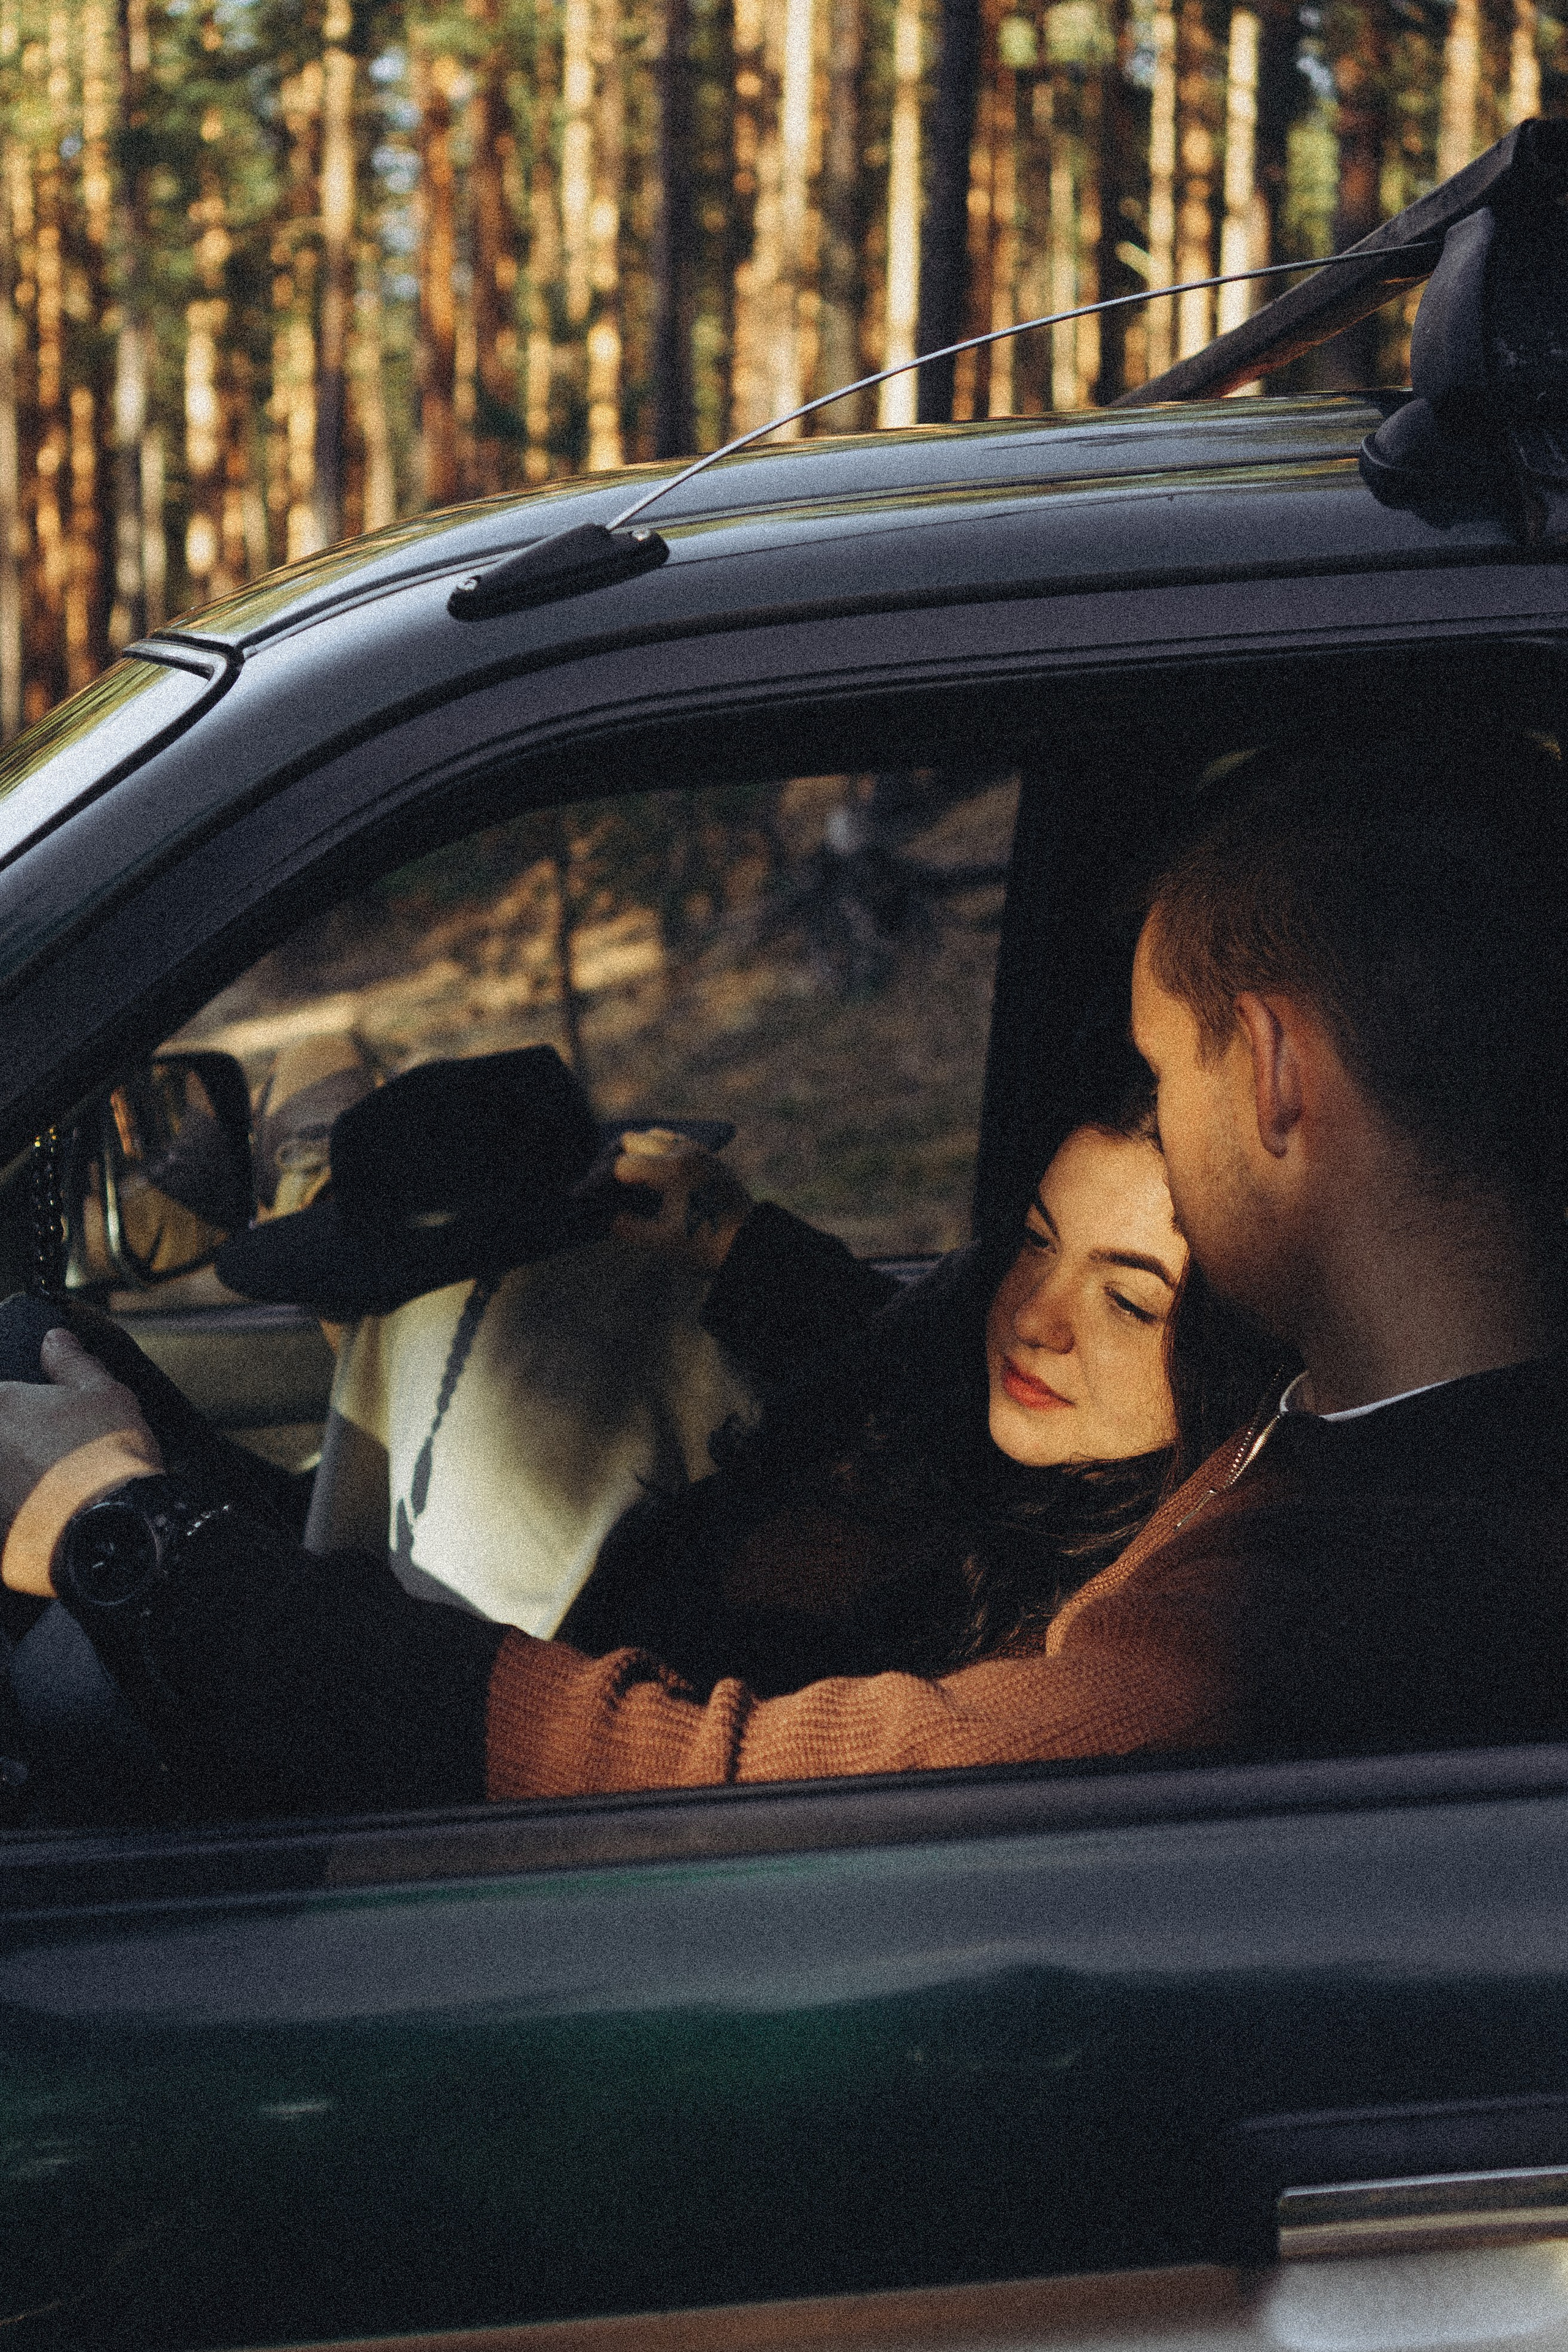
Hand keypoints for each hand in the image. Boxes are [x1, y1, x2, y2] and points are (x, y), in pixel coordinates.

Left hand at [0, 1329, 163, 1595]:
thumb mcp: (102, 1392)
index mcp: (0, 1404)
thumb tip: (54, 1339)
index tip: (46, 1417)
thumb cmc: (105, 1454)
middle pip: (4, 1434)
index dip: (23, 1405)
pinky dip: (21, 1504)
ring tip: (56, 1480)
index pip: (2, 1396)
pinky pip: (7, 1506)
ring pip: (5, 1470)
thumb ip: (71, 1362)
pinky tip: (49, 1510)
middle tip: (58, 1450)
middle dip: (22, 1439)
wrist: (111, 1528)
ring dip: (20, 1473)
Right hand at [611, 1130, 752, 1273]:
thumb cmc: (708, 1245)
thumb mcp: (661, 1242)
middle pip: (633, 1139)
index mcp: (671, 1170)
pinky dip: (659, 1152)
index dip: (603, 1182)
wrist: (752, 1245)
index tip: (598, 1198)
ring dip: (639, 1152)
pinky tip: (657, 1178)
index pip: (621, 1165)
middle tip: (612, 1187)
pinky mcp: (709, 1157)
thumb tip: (605, 1213)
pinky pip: (675, 1142)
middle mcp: (684, 1152)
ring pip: (655, 1135)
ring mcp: (699, 1151)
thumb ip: (625, 1226)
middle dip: (617, 1160)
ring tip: (634, 1181)